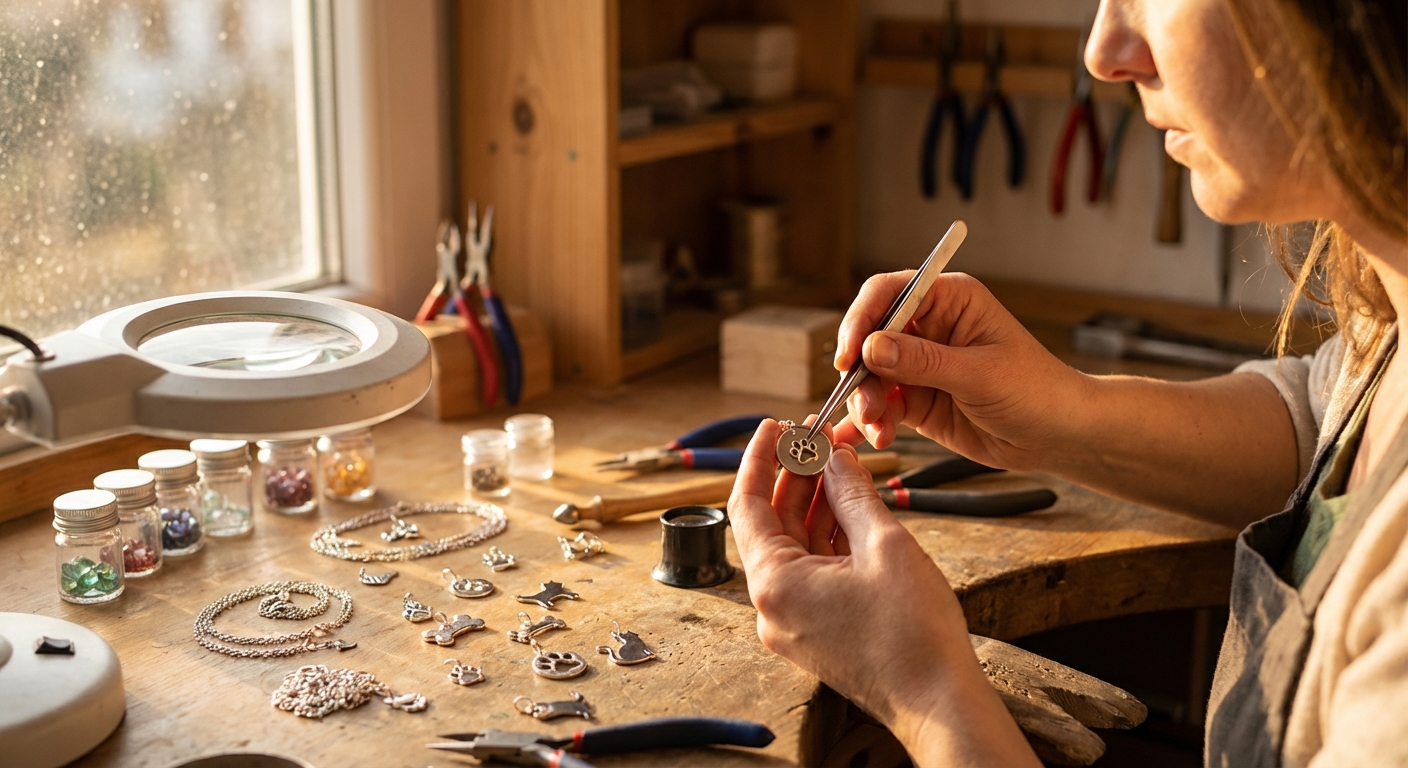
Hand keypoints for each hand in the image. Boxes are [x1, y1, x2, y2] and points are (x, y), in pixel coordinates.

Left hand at [728, 419, 1037, 765]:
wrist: (938, 702)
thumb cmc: (913, 636)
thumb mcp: (884, 544)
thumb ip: (852, 493)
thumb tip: (835, 456)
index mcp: (775, 583)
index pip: (747, 505)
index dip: (759, 459)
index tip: (773, 427)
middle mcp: (773, 605)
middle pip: (770, 524)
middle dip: (793, 478)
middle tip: (816, 438)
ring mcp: (793, 621)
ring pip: (794, 547)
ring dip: (814, 504)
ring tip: (839, 464)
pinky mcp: (815, 630)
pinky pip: (811, 570)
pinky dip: (827, 537)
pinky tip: (849, 506)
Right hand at [836, 273, 1085, 470]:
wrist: (1058, 435)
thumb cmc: (1036, 390)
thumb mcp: (979, 374)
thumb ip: (923, 361)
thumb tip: (871, 347)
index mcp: (950, 300)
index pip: (889, 293)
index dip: (862, 320)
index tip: (850, 355)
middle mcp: (929, 327)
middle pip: (870, 337)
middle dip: (861, 372)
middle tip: (865, 404)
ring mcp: (920, 365)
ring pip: (870, 376)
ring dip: (866, 403)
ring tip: (880, 429)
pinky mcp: (917, 399)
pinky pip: (881, 406)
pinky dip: (872, 423)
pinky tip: (872, 439)